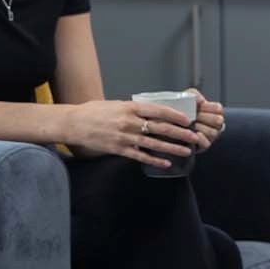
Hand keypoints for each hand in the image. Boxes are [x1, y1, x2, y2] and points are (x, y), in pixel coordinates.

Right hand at [60, 99, 206, 169]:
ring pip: (154, 143)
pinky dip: (155, 160)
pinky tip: (166, 164)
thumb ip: (134, 109)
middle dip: (181, 133)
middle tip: (195, 136)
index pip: (158, 110)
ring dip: (173, 148)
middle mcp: (130, 122)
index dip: (175, 115)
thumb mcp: (116, 104)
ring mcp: (125, 137)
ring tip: (187, 150)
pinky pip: (141, 156)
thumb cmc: (95, 112)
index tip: (188, 119)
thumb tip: (151, 111)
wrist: (74, 124)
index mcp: (130, 107)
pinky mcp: (119, 149)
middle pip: (161, 128)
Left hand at [186, 89, 224, 154]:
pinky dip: (199, 138)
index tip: (198, 107)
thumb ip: (194, 94)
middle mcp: (215, 125)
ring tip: (190, 125)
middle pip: (218, 120)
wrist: (168, 125)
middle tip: (195, 116)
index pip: (218, 108)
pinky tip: (192, 133)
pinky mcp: (203, 146)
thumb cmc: (180, 110)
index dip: (208, 107)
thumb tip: (201, 101)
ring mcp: (211, 136)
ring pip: (213, 132)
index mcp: (213, 113)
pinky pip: (206, 143)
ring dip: (200, 127)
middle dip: (205, 117)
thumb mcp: (186, 98)